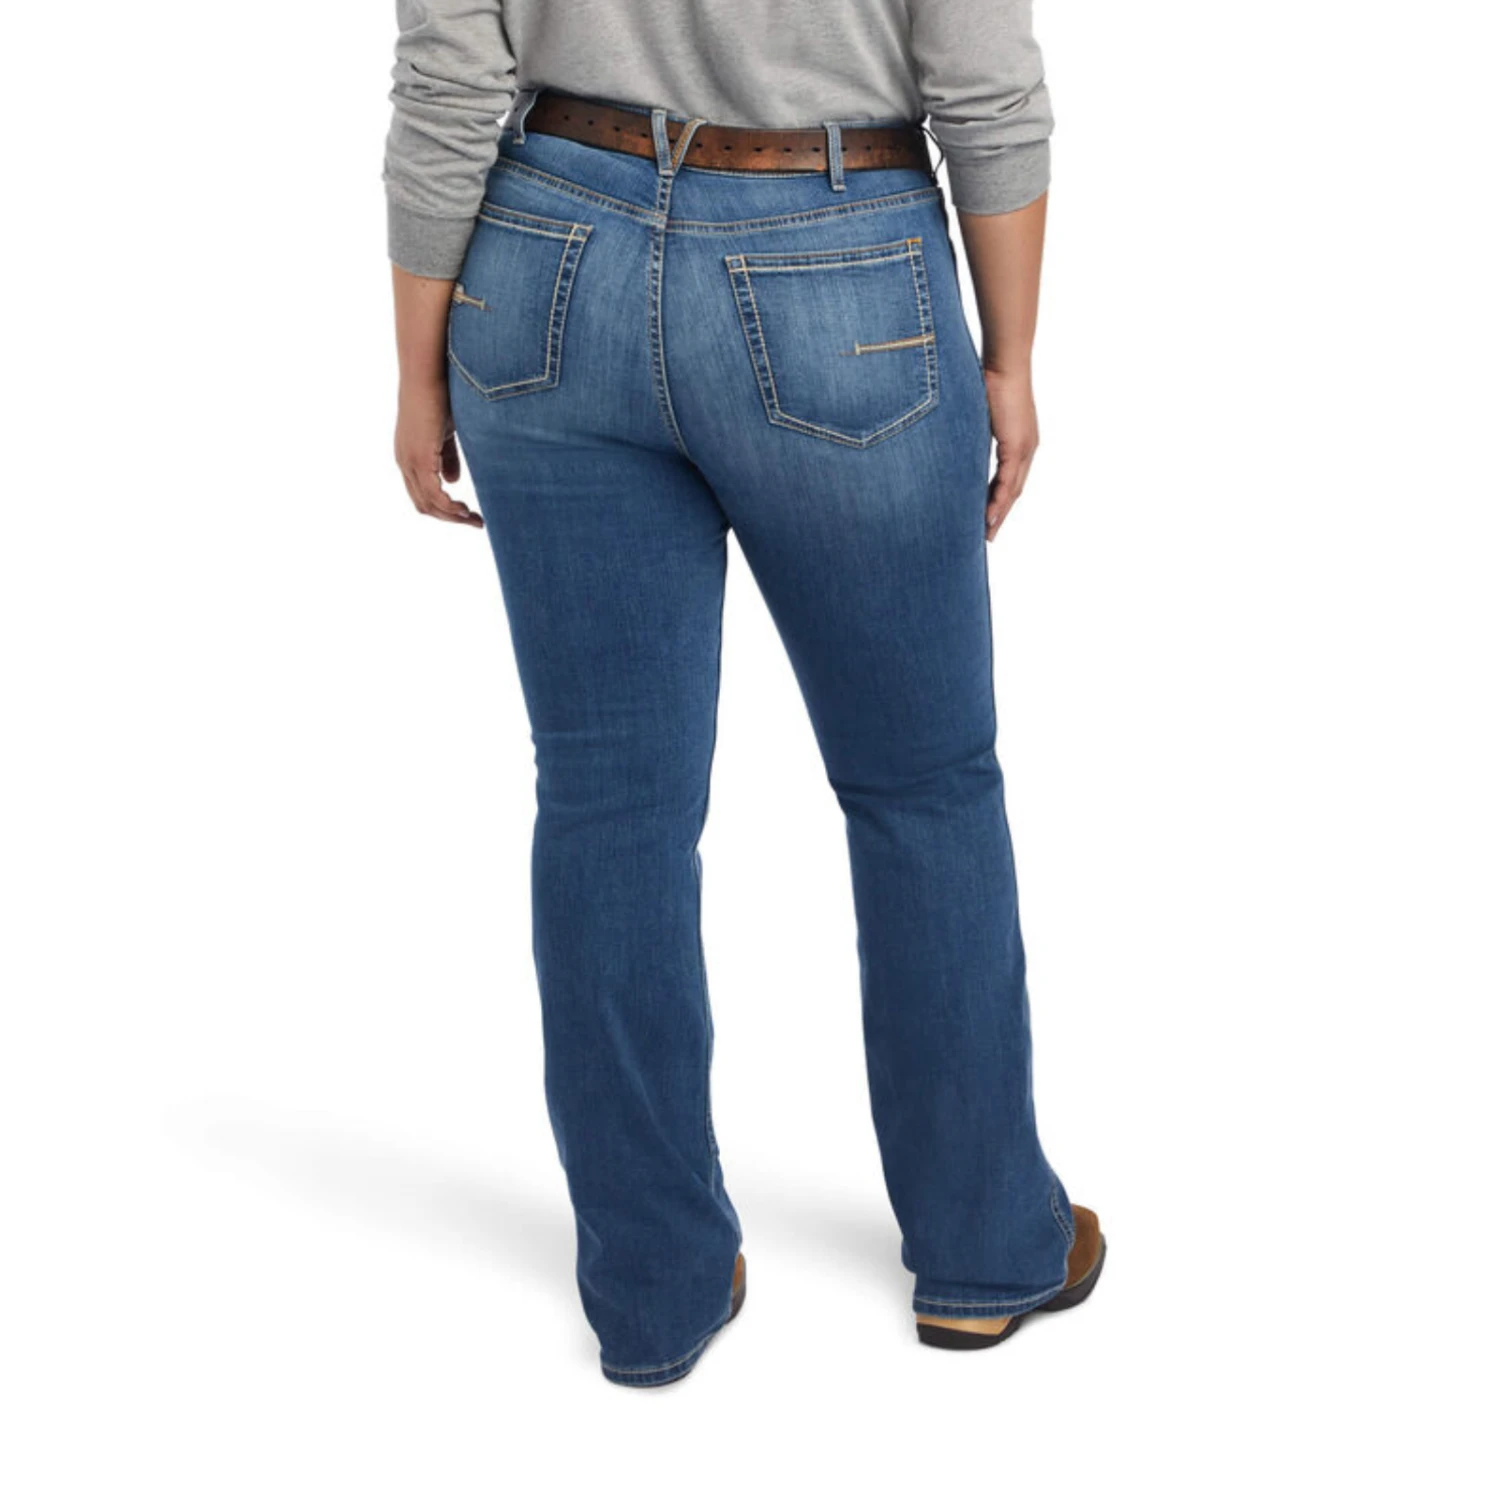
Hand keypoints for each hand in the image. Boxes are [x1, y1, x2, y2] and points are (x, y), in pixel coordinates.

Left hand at [395, 379, 482, 527]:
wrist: (428, 373)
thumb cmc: (439, 395)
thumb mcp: (446, 432)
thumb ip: (448, 457)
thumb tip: (451, 481)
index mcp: (409, 457)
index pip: (423, 495)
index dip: (445, 509)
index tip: (469, 514)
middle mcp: (405, 462)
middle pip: (424, 506)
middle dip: (451, 519)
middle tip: (477, 523)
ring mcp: (409, 462)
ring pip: (429, 505)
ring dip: (453, 517)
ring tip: (476, 520)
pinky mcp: (419, 459)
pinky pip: (434, 495)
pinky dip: (450, 508)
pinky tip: (467, 510)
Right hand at [982, 367, 1038, 541]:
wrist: (1004, 364)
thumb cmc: (989, 381)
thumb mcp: (979, 415)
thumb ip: (972, 433)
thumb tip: (955, 441)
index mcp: (1020, 441)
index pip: (1009, 478)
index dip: (998, 499)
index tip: (986, 517)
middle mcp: (1027, 448)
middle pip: (1014, 490)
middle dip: (1000, 513)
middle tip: (988, 535)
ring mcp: (1025, 448)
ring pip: (1013, 490)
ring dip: (999, 513)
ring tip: (987, 532)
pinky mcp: (1018, 446)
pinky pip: (1008, 481)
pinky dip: (999, 501)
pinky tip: (990, 516)